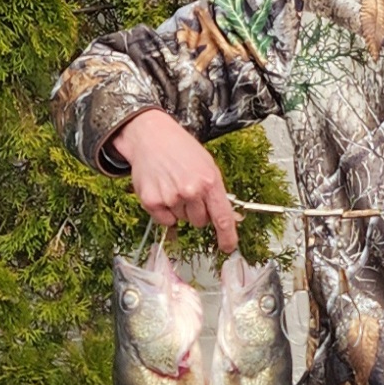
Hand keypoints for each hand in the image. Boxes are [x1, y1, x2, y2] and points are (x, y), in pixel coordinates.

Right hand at [109, 109, 240, 253]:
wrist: (152, 137)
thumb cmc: (183, 151)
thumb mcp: (209, 168)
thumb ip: (218, 194)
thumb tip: (232, 220)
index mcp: (210, 182)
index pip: (223, 218)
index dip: (228, 237)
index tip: (229, 247)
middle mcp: (191, 191)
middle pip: (201, 222)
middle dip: (198, 213)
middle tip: (190, 193)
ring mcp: (170, 197)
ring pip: (182, 220)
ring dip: (180, 210)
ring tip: (175, 187)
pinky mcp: (151, 201)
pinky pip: (164, 221)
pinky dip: (165, 212)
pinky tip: (163, 192)